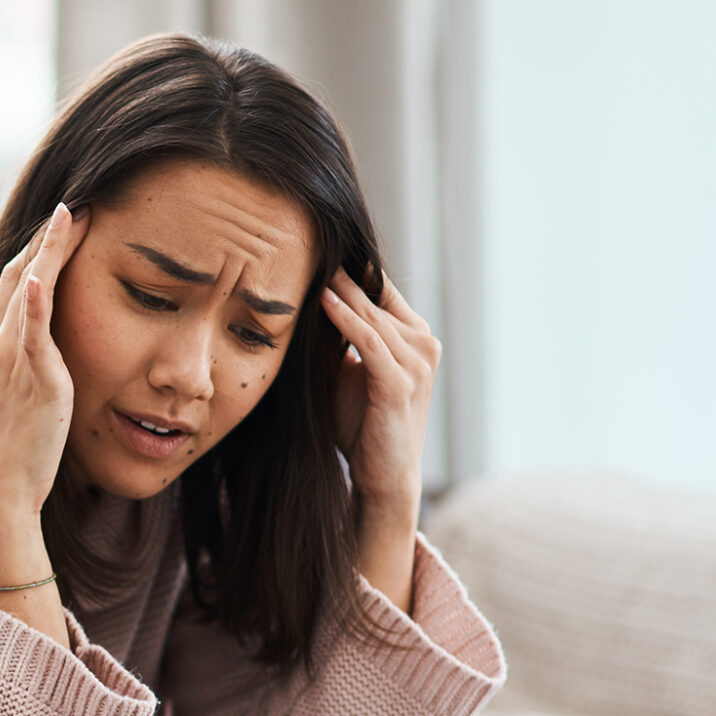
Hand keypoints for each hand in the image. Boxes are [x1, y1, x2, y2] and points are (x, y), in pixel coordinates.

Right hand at [0, 203, 89, 519]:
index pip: (10, 281)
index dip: (34, 248)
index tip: (60, 220)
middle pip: (19, 275)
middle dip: (47, 238)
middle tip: (76, 204)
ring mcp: (13, 361)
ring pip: (29, 292)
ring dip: (50, 251)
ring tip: (74, 216)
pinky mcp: (35, 381)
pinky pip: (32, 335)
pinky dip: (33, 304)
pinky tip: (40, 275)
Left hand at [322, 267, 437, 609]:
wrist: (381, 477)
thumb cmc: (358, 424)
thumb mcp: (342, 370)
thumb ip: (332, 336)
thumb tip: (295, 298)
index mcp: (410, 333)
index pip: (375, 284)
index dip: (343, 263)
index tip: (303, 239)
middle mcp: (421, 341)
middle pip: (372, 292)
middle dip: (335, 269)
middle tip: (295, 239)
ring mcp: (416, 362)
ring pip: (370, 313)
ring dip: (336, 288)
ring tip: (303, 263)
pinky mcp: (400, 383)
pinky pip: (371, 342)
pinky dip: (348, 320)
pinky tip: (324, 300)